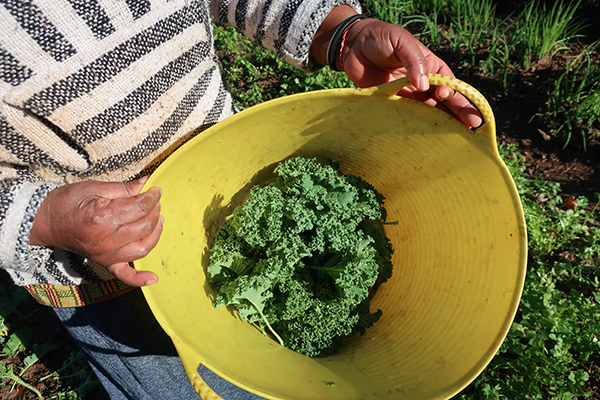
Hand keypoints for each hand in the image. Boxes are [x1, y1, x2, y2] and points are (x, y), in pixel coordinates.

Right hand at [30, 178, 163, 286]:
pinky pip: (124, 274)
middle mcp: (106, 240)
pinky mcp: (104, 262)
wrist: (47, 221)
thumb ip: (123, 188)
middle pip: (144, 227)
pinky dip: (139, 278)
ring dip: (155, 234)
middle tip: (155, 202)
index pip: (140, 208)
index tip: (157, 190)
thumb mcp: (94, 188)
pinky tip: (154, 278)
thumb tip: (147, 183)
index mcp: (103, 217)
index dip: (153, 197)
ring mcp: (106, 254)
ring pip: (142, 248)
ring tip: (157, 221)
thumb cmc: (68, 202)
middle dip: (155, 212)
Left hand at [311, 6, 481, 127]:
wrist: (353, 46)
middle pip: (445, 102)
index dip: (454, 92)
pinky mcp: (394, 104)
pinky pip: (409, 117)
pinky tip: (426, 138)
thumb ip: (414, 61)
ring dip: (441, 125)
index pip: (450, 83)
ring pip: (430, 113)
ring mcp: (409, 96)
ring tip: (455, 138)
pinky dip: (418, 127)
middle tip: (472, 126)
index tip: (445, 96)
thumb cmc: (381, 38)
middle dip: (459, 113)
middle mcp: (424, 84)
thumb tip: (423, 85)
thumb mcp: (402, 43)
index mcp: (432, 67)